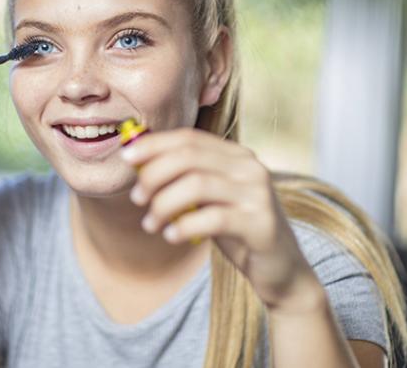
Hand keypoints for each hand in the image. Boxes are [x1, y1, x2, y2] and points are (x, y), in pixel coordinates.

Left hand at [122, 128, 323, 312]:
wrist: (280, 268)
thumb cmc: (237, 230)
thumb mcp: (210, 199)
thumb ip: (184, 179)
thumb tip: (138, 163)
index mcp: (237, 155)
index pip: (189, 138)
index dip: (154, 144)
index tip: (126, 157)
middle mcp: (250, 168)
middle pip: (189, 157)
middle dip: (154, 175)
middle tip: (137, 199)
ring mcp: (258, 195)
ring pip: (196, 185)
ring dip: (163, 204)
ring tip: (150, 224)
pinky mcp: (260, 224)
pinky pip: (212, 219)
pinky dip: (184, 226)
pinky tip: (171, 236)